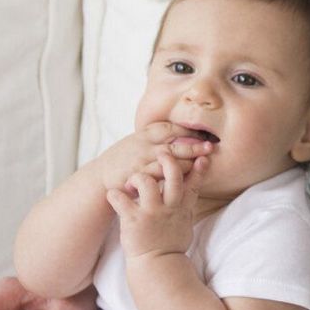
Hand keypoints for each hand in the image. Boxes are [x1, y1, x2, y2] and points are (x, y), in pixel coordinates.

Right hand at [91, 122, 213, 194]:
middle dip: (194, 146)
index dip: (189, 130)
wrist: (100, 178)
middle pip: (174, 144)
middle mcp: (143, 146)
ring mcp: (139, 163)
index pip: (171, 128)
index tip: (205, 133)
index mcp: (145, 134)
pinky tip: (183, 180)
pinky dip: (171, 179)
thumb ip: (160, 137)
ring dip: (186, 164)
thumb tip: (188, 133)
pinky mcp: (136, 179)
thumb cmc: (125, 159)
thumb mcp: (140, 141)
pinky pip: (157, 179)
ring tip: (201, 164)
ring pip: (168, 163)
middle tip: (210, 147)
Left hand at [106, 151, 208, 259]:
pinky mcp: (133, 220)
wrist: (157, 266)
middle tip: (160, 154)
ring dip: (137, 177)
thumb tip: (195, 184)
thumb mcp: (186, 221)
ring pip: (146, 181)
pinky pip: (121, 200)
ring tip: (132, 182)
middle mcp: (169, 207)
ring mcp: (151, 213)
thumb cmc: (171, 243)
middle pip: (173, 175)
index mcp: (182, 207)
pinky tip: (113, 195)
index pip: (194, 183)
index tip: (201, 156)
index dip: (198, 168)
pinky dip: (115, 195)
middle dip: (167, 160)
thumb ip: (188, 201)